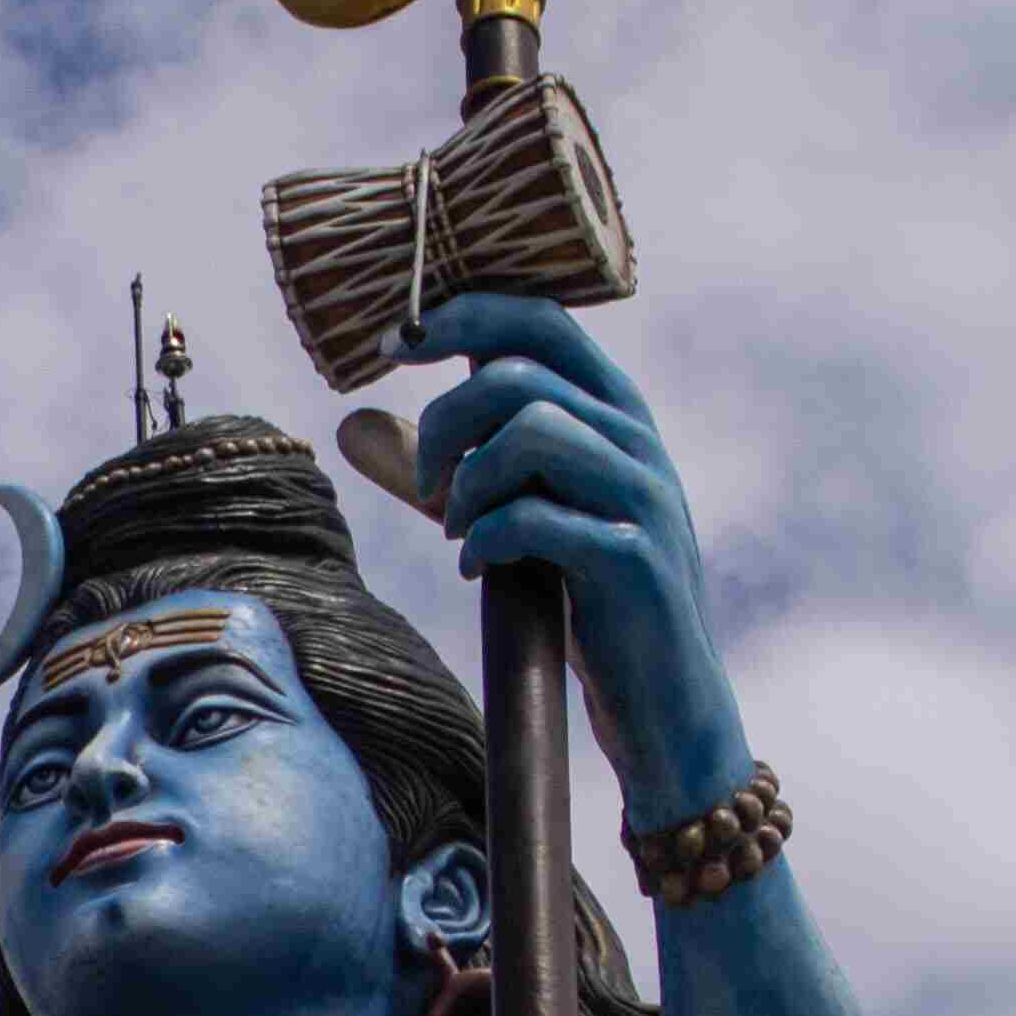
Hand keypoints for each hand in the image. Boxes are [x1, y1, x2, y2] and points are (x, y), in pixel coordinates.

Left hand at [400, 289, 750, 829]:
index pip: (539, 317)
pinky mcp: (633, 556)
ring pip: (532, 430)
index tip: (395, 347)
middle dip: (444, 423)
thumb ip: (443, 468)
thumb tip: (351, 423)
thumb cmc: (587, 600)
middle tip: (426, 486)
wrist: (664, 700)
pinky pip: (537, 515)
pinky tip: (477, 567)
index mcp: (614, 410)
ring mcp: (642, 494)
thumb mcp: (515, 515)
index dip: (461, 315)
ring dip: (468, 481)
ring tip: (458, 529)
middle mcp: (637, 438)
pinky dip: (486, 537)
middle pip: (517, 374)